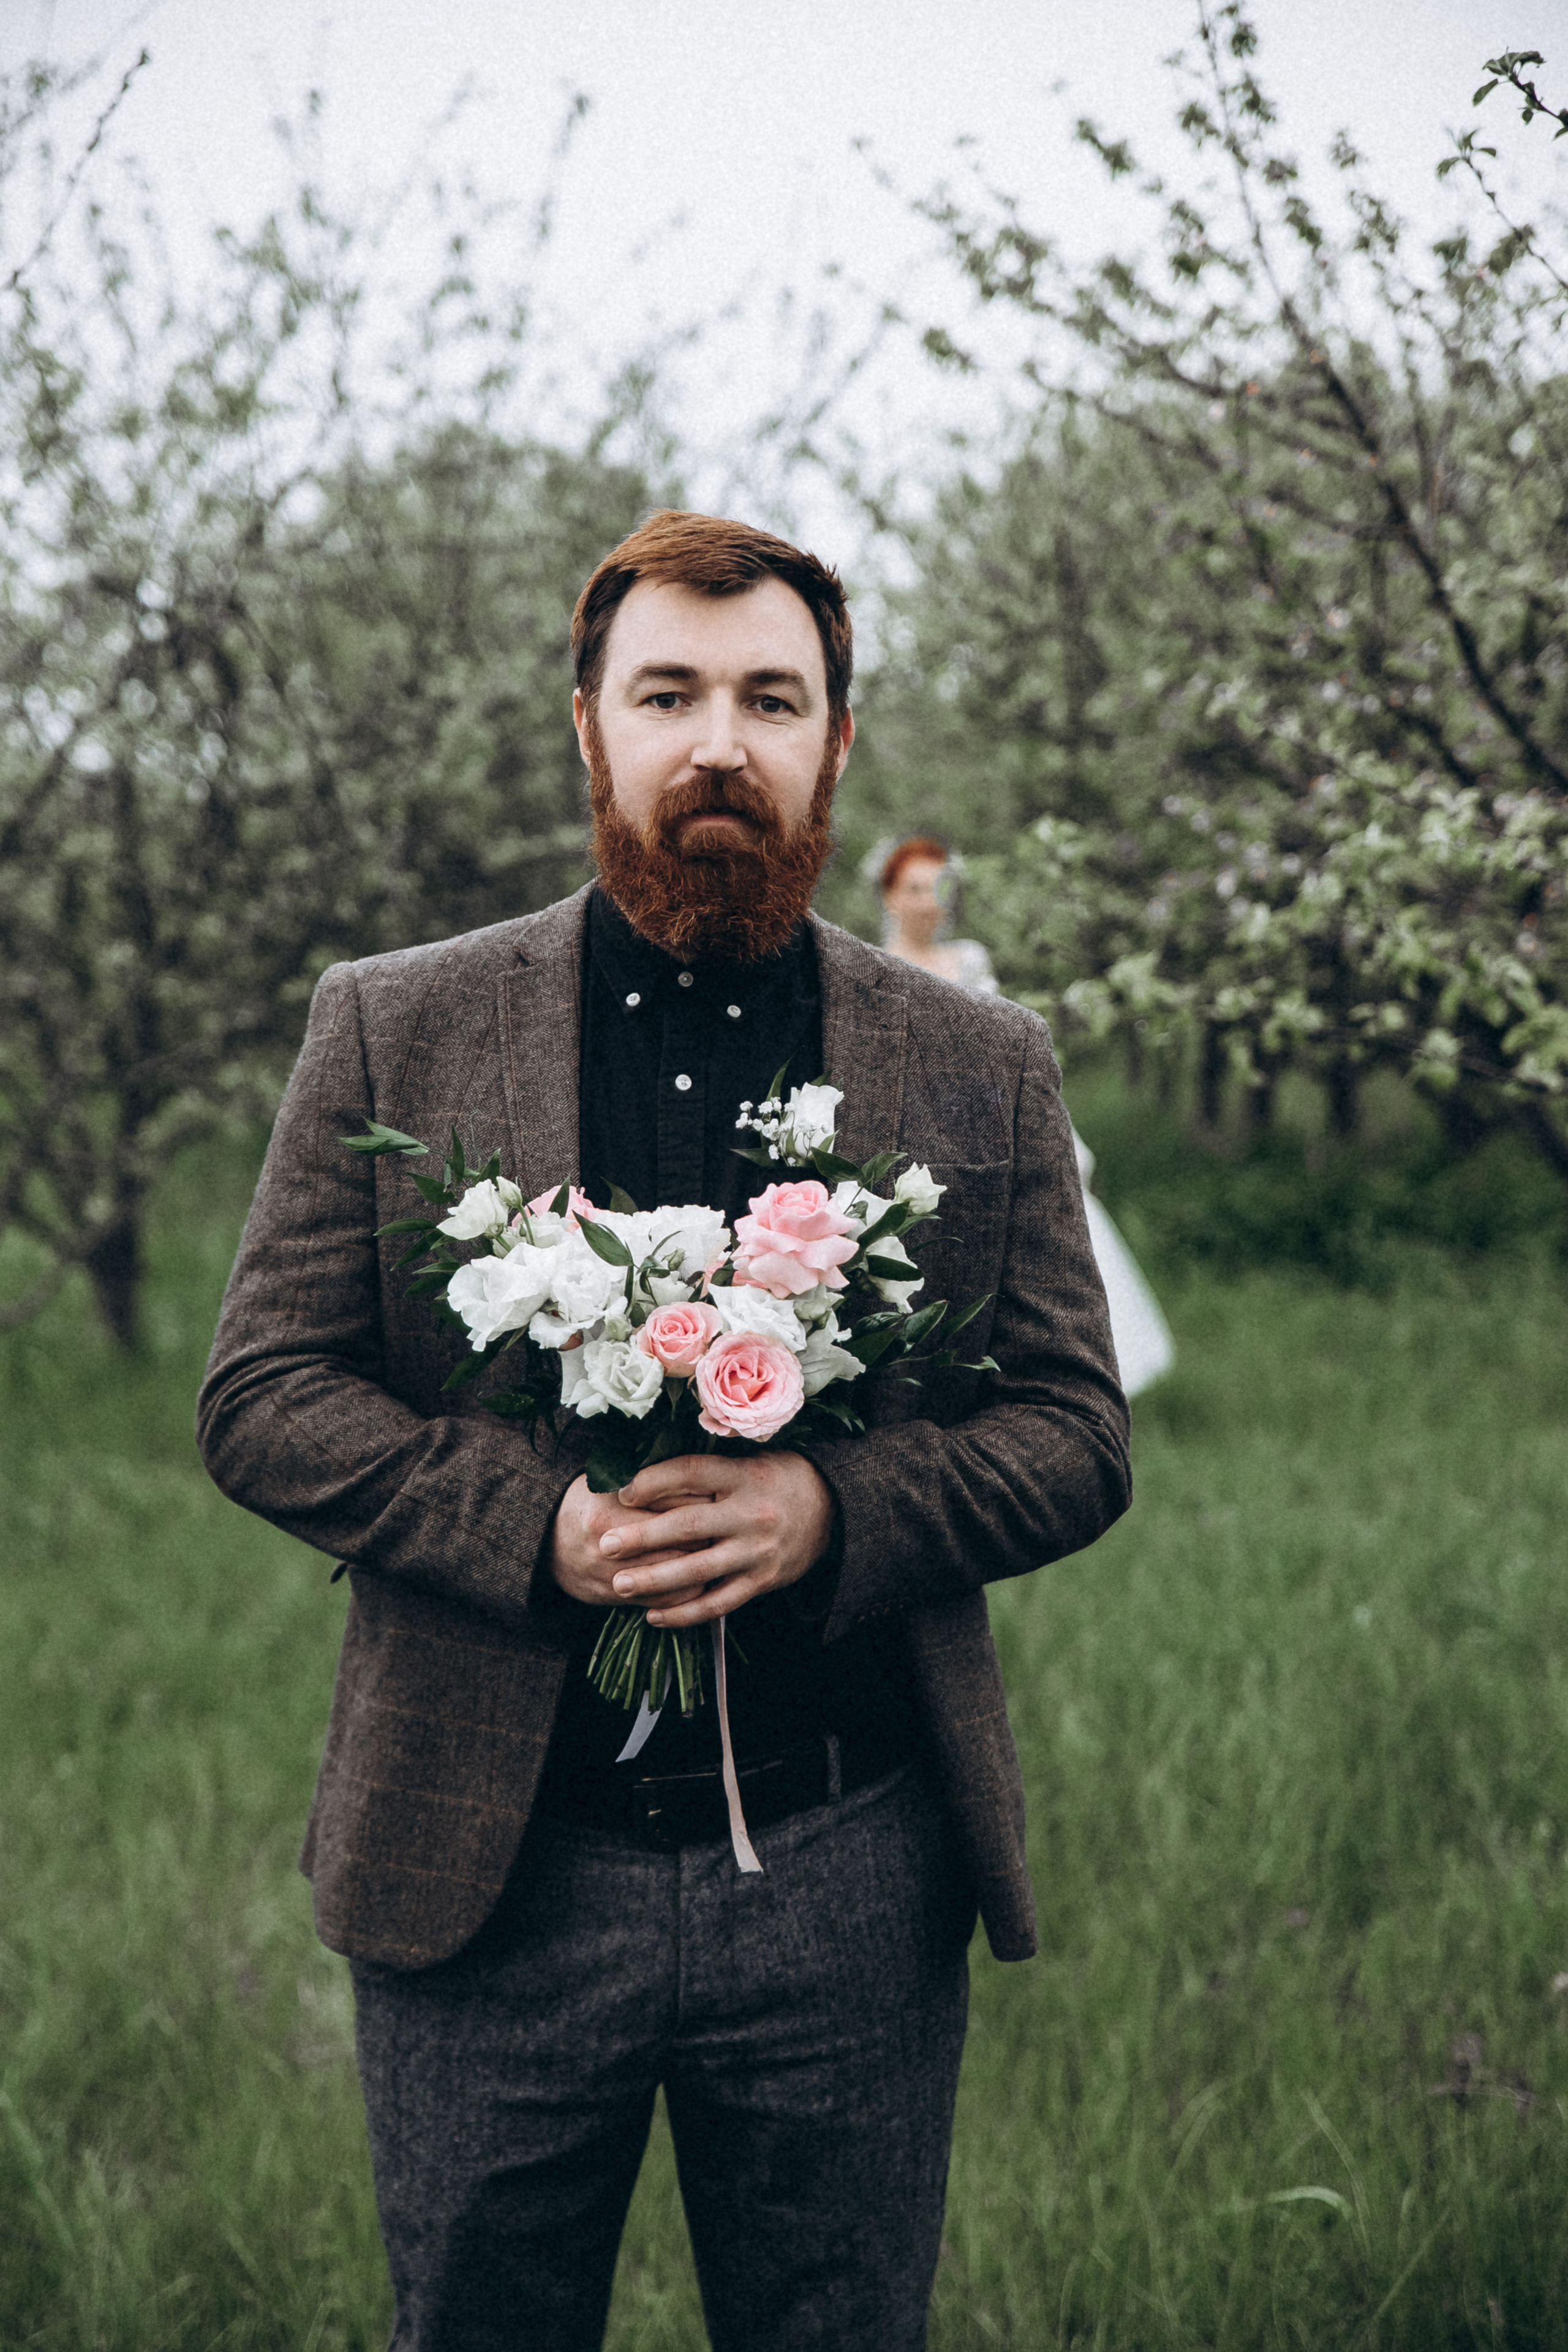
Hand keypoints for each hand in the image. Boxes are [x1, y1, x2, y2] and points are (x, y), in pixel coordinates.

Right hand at [549, 1473, 717, 1612]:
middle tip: (728, 1525)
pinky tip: (701, 1579)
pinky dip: (688, 1593)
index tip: (723, 1495)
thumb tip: (700, 1476)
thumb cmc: (586, 1503)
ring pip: (677, 1574)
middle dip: (710, 1533)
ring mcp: (613, 1574)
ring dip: (705, 1565)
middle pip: (680, 1540)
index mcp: (610, 1507)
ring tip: (720, 1551)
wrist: (544, 1543)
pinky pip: (665, 1600)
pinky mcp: (616, 1597)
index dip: (704, 1499)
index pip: (672, 1502)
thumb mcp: (606, 1480)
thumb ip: (647, 1479)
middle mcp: (610, 1543)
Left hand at [561, 1451, 834, 1628]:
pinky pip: (718, 1603)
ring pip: (699, 1570)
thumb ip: (705, 1471)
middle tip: (605, 1544)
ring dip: (655, 1580)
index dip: (653, 1481)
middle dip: (642, 1536)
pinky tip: (654, 1616)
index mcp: (745, 1475)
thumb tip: (644, 1476)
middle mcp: (751, 1513)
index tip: (622, 1492)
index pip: (691, 1472)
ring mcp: (757, 1551)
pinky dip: (685, 1613)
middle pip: (688, 1525)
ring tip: (619, 1585)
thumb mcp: (748, 1461)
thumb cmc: (776, 1479)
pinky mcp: (762, 1581)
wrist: (834, 1507)